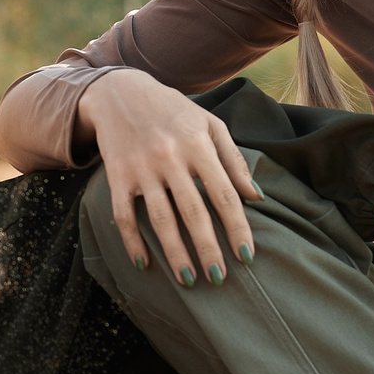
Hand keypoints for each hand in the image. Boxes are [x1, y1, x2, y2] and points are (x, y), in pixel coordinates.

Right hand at [75, 70, 260, 283]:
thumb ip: (233, 160)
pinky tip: (144, 264)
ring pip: (161, 219)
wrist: (119, 92)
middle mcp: (170, 158)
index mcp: (198, 145)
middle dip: (208, 249)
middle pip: (194, 213)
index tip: (247, 256)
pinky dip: (133, 241)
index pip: (224, 195)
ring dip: (175, 253)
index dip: (237, 228)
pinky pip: (124, 215)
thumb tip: (256, 198)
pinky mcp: (117, 176)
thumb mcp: (209, 124)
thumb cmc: (172, 111)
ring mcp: (142, 169)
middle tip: (219, 279)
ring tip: (189, 280)